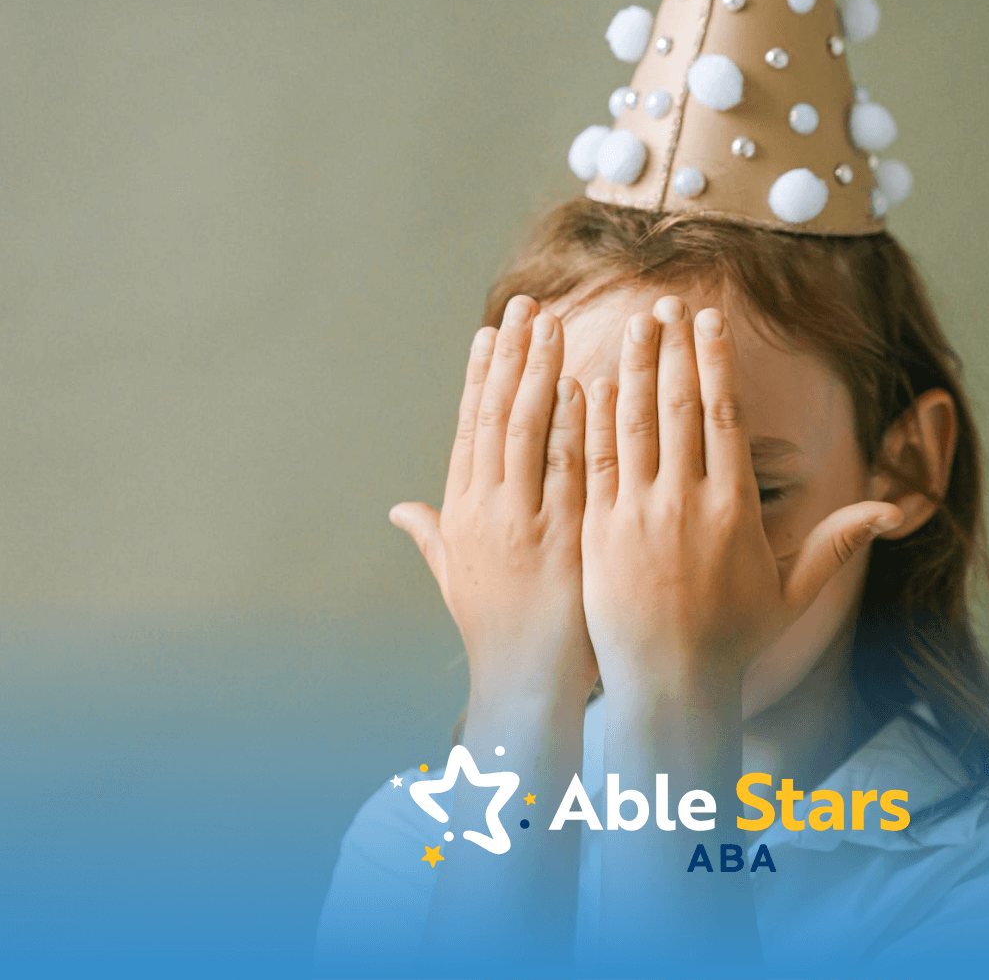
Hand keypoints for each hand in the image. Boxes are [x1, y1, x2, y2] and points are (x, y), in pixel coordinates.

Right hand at [390, 294, 596, 706]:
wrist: (526, 686)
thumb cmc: (497, 630)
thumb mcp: (455, 578)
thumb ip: (432, 535)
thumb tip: (400, 510)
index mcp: (462, 513)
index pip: (470, 429)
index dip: (481, 377)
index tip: (492, 331)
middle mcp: (487, 511)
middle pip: (497, 417)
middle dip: (514, 358)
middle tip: (529, 305)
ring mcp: (524, 524)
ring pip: (529, 433)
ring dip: (542, 375)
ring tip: (555, 325)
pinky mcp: (562, 540)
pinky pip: (568, 472)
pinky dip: (573, 427)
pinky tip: (585, 385)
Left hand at [580, 295, 901, 696]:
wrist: (668, 686)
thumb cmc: (731, 640)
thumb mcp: (792, 594)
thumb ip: (837, 543)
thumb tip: (892, 510)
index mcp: (733, 508)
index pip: (723, 415)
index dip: (716, 361)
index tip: (709, 320)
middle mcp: (685, 503)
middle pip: (679, 406)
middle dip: (674, 349)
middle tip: (668, 304)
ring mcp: (637, 515)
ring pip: (634, 424)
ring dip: (636, 368)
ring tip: (636, 326)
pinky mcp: (599, 531)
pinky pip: (596, 461)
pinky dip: (594, 418)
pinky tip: (593, 380)